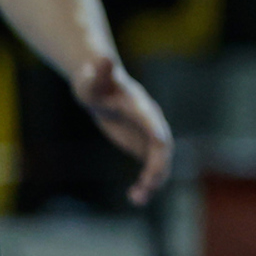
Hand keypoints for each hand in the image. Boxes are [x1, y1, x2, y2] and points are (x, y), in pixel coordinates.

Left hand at [71, 52, 172, 203]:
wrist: (99, 87)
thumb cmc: (95, 82)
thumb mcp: (93, 80)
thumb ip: (100, 72)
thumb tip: (103, 57)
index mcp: (140, 108)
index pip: (154, 123)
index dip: (157, 136)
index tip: (161, 151)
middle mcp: (151, 123)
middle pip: (162, 148)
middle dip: (157, 168)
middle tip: (145, 186)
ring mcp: (148, 137)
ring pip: (159, 164)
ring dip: (152, 182)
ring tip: (136, 199)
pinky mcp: (142, 147)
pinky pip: (150, 169)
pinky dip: (146, 184)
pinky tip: (134, 197)